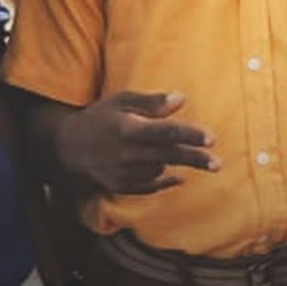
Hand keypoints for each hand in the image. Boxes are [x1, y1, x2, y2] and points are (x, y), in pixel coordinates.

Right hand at [51, 91, 215, 195]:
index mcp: (128, 129)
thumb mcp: (122, 101)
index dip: (189, 135)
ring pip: (160, 169)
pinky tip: (178, 175)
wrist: (68, 147)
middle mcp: (126, 153)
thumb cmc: (100, 118)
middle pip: (168, 155)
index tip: (211, 138)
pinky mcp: (121, 186)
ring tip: (194, 158)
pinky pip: (150, 186)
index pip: (165, 132)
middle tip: (217, 163)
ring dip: (176, 163)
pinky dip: (164, 180)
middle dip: (195, 159)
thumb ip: (152, 102)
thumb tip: (181, 99)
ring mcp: (123, 172)